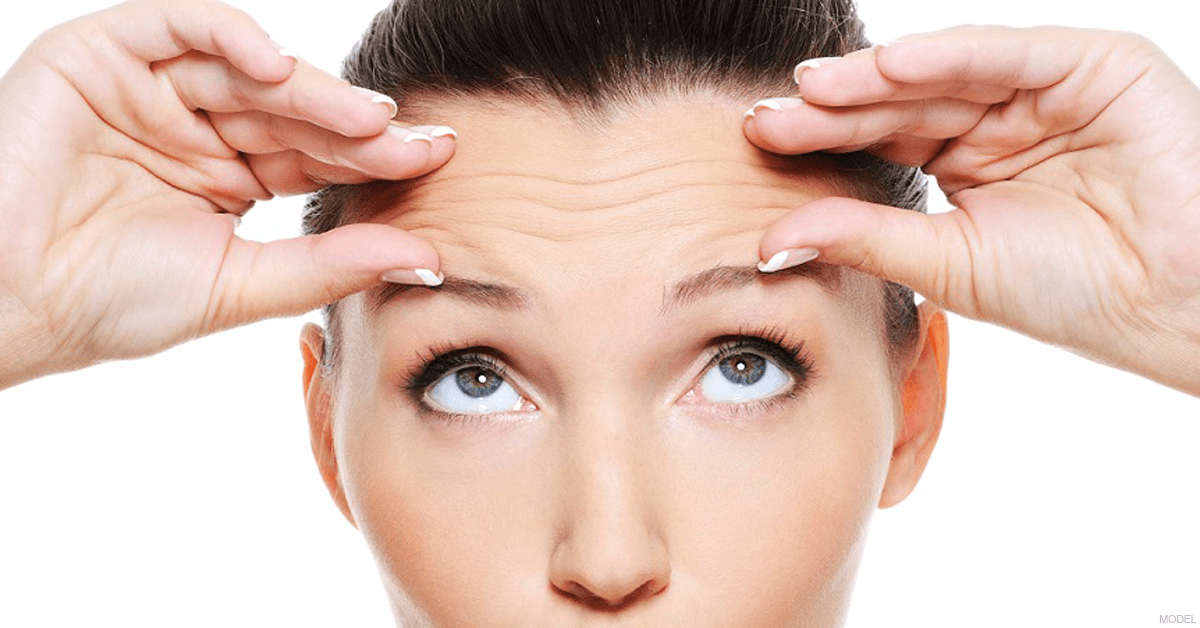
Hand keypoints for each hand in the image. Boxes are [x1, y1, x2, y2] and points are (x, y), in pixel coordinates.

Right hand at [0, 0, 453, 387]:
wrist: (8, 304)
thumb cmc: (110, 303)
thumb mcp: (240, 282)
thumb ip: (330, 264)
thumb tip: (428, 255)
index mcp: (227, 177)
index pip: (313, 153)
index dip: (373, 155)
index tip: (439, 159)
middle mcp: (194, 127)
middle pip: (292, 110)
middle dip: (356, 126)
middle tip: (417, 142)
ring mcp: (151, 88)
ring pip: (246, 68)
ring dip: (311, 89)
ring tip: (368, 119)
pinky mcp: (102, 56)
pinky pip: (176, 24)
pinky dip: (229, 35)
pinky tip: (277, 66)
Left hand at [742, 26, 1199, 395]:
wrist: (1174, 305)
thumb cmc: (1072, 292)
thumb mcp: (947, 262)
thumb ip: (863, 238)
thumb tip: (769, 240)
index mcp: (966, 164)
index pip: (881, 139)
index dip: (822, 137)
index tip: (757, 140)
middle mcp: (999, 120)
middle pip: (902, 102)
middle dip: (834, 106)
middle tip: (768, 114)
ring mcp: (1044, 88)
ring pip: (946, 71)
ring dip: (876, 77)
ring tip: (812, 87)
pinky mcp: (1094, 65)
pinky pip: (1009, 53)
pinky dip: (951, 56)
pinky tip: (889, 68)